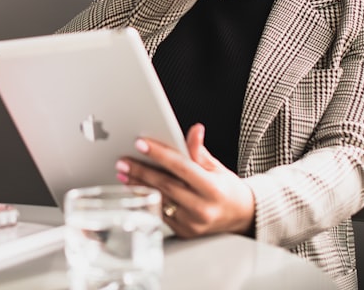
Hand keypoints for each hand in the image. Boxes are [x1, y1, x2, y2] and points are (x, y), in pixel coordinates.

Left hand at [115, 123, 254, 236]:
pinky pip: (160, 212)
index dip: (160, 154)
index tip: (141, 143)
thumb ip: (200, 151)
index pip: (181, 167)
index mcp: (213, 189)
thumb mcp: (217, 168)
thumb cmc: (227, 189)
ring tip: (123, 173)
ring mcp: (191, 224)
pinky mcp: (183, 232)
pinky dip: (146, 198)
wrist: (240, 217)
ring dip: (138, 185)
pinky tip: (134, 188)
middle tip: (123, 161)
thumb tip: (194, 130)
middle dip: (141, 171)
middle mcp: (202, 209)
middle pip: (165, 185)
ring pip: (159, 200)